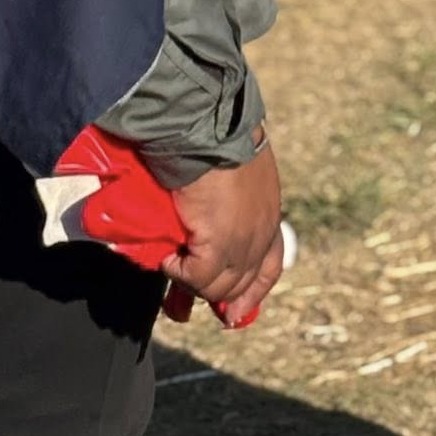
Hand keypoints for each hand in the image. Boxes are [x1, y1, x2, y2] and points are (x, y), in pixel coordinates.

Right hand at [161, 138, 282, 320]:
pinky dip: (178, 274)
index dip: (252, 291)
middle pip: (243, 283)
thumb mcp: (234, 164)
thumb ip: (230, 190)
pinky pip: (196, 278)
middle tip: (186, 308)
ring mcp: (244, 241)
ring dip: (191, 283)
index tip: (234, 311)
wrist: (207, 124)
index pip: (270, 265)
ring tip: (170, 265)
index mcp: (269, 212)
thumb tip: (203, 203)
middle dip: (217, 299)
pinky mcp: (219, 245)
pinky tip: (165, 259)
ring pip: (218, 286)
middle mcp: (262, 231)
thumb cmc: (215, 132)